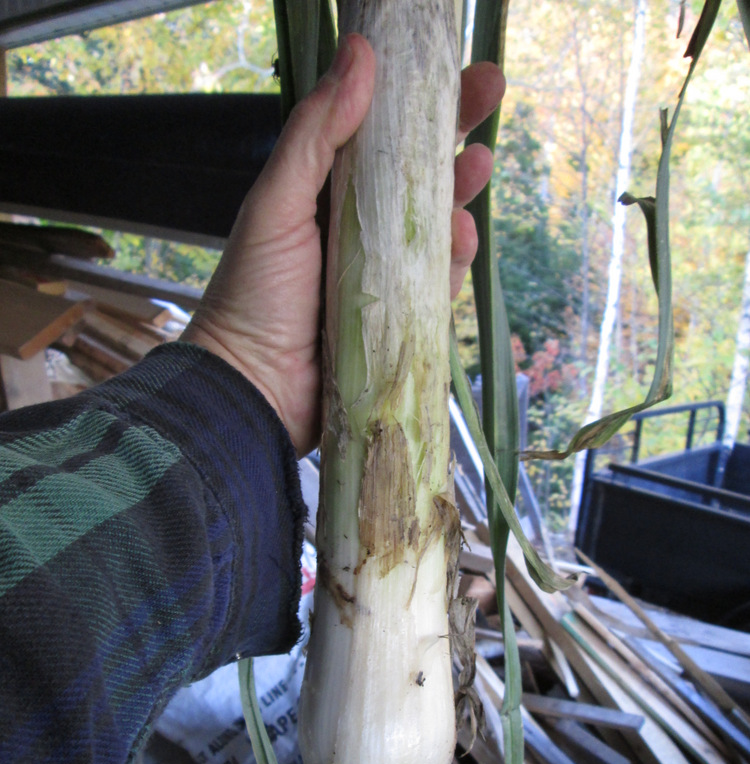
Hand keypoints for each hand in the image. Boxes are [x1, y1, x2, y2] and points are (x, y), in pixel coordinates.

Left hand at [183, 34, 504, 455]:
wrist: (253, 390)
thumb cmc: (254, 295)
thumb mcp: (277, 204)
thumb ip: (315, 134)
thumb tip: (359, 53)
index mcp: (321, 196)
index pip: (375, 135)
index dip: (413, 98)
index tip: (450, 63)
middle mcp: (354, 230)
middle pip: (414, 174)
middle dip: (453, 133)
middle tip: (490, 91)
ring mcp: (380, 276)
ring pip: (433, 226)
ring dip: (459, 192)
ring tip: (476, 166)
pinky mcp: (400, 319)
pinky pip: (438, 283)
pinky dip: (454, 260)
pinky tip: (464, 237)